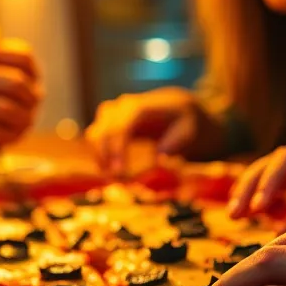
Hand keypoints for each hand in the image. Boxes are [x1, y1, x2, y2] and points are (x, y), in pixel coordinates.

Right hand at [86, 87, 215, 175]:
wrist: (179, 109)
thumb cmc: (186, 120)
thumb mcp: (189, 129)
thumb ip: (176, 141)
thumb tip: (158, 157)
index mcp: (143, 106)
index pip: (122, 124)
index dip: (117, 148)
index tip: (119, 172)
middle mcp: (123, 107)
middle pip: (104, 129)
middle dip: (105, 155)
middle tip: (115, 179)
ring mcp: (114, 114)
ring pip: (96, 133)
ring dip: (100, 156)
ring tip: (112, 178)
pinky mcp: (110, 125)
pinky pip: (97, 138)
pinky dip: (100, 155)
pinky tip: (108, 171)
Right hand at [227, 135, 285, 218]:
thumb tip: (284, 231)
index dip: (269, 181)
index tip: (259, 208)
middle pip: (270, 163)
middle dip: (251, 186)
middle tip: (236, 213)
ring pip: (268, 177)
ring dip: (250, 194)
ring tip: (236, 217)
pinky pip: (276, 194)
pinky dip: (262, 206)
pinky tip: (253, 223)